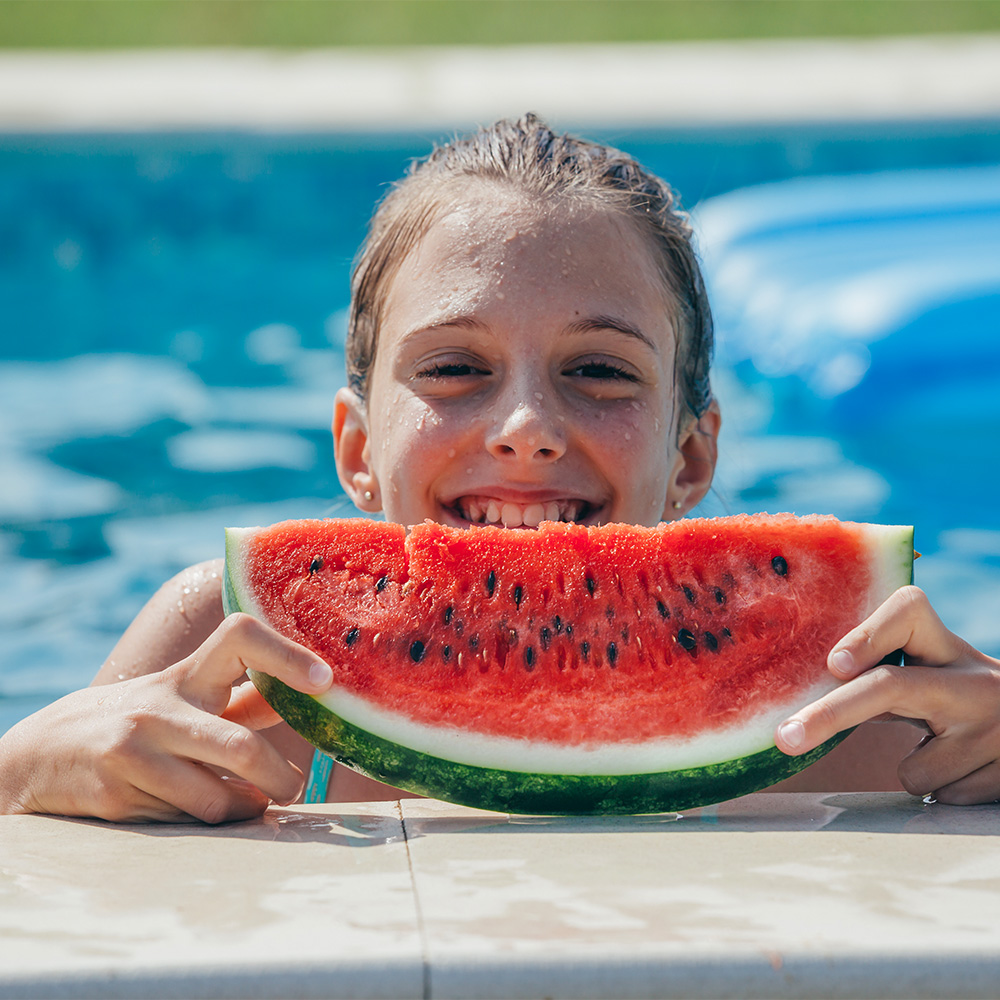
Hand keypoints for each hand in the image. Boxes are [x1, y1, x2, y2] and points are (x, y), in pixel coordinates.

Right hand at [0, 614, 332, 822]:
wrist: (42, 754)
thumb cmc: (138, 722)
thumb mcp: (186, 698)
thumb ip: (243, 698)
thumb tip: (312, 695)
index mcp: (186, 675)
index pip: (240, 637)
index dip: (287, 655)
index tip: (326, 680)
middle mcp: (160, 707)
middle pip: (241, 747)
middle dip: (280, 777)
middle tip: (294, 788)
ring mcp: (134, 751)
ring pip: (216, 797)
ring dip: (244, 809)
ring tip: (249, 804)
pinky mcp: (115, 793)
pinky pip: (184, 821)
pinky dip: (207, 822)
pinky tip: (198, 812)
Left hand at [775, 586, 999, 803]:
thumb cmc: (960, 700)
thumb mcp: (934, 675)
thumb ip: (885, 677)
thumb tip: (802, 697)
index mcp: (947, 648)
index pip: (908, 611)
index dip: (866, 635)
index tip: (833, 664)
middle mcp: (975, 681)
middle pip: (890, 687)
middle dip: (829, 714)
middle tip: (785, 738)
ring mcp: (994, 730)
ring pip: (915, 768)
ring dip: (915, 769)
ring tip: (946, 750)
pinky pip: (942, 795)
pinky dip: (943, 788)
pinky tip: (966, 768)